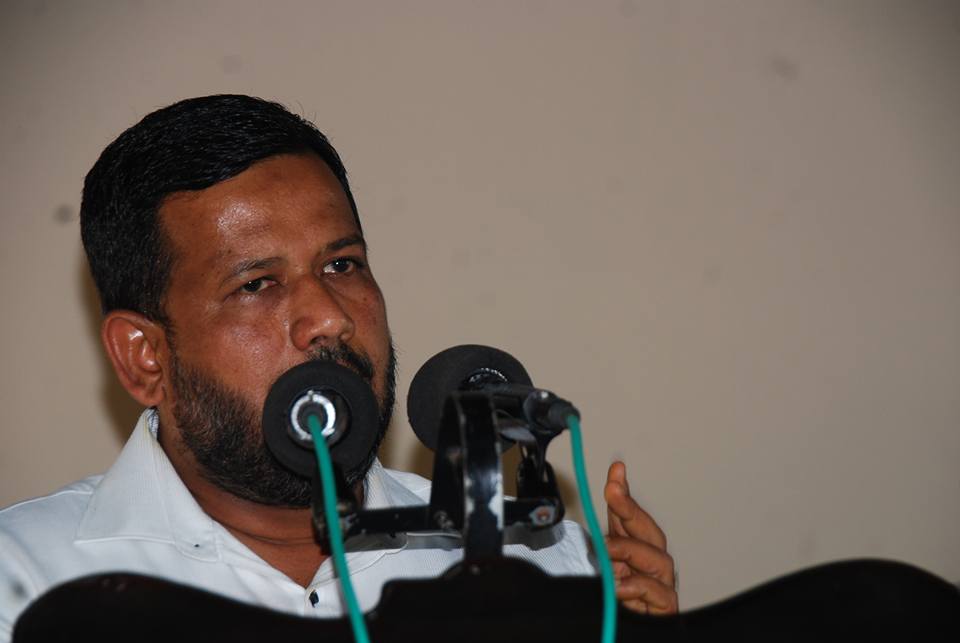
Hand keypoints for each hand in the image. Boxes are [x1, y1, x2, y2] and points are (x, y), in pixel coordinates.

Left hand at [604, 461, 677, 613]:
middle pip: (651, 532)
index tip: (616, 470)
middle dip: (631, 507)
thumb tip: (590, 519)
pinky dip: (637, 585)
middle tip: (613, 490)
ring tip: (608, 551)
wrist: (615, 636)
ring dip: (630, 550)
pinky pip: (659, 592)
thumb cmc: (612, 608)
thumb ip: (599, 544)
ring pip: (659, 559)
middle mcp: (651, 569)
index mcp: (633, 556)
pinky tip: (619, 584)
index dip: (623, 493)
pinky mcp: (665, 611)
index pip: (630, 519)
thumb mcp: (598, 570)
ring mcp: (661, 589)